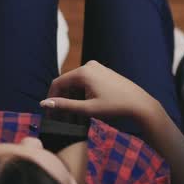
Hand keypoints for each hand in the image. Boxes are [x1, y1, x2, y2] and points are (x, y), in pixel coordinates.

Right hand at [40, 61, 155, 121]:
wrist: (139, 104)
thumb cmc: (115, 107)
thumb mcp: (87, 109)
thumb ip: (65, 105)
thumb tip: (44, 103)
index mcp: (84, 72)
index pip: (58, 83)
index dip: (51, 98)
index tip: (49, 113)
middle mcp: (89, 65)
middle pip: (67, 82)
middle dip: (62, 99)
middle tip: (61, 117)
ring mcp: (97, 67)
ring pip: (76, 83)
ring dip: (72, 97)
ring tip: (73, 115)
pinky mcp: (103, 72)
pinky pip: (86, 82)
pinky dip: (81, 94)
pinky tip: (84, 107)